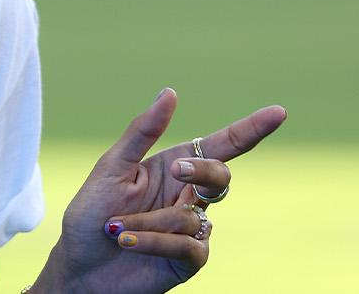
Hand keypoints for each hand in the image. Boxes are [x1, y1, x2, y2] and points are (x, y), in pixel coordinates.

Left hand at [39, 88, 286, 293]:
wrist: (80, 265)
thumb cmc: (92, 214)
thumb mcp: (112, 167)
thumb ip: (143, 132)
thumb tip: (170, 92)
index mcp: (173, 167)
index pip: (220, 146)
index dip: (250, 130)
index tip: (279, 112)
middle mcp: (188, 196)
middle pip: (220, 176)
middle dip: (202, 170)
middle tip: (175, 169)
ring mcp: (192, 229)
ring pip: (192, 215)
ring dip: (149, 220)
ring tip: (116, 227)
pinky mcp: (189, 260)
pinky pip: (188, 245)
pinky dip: (153, 241)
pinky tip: (126, 241)